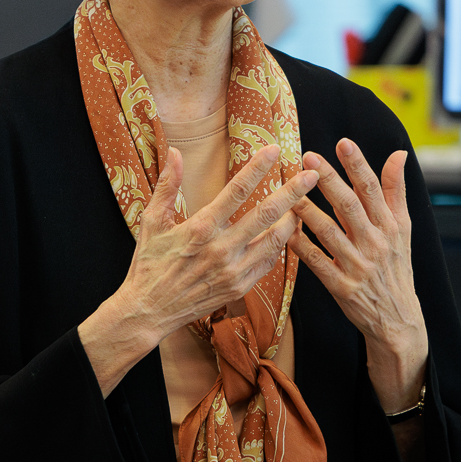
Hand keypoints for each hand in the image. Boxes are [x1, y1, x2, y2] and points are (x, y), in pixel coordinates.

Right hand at [78, 145, 318, 394]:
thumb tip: (174, 152)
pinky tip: (285, 233)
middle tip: (312, 175)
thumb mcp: (151, 223)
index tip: (273, 149)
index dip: (257, 167)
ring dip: (292, 219)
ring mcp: (234, 270)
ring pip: (276, 240)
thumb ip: (166, 186)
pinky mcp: (240, 287)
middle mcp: (221, 249)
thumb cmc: (148, 265)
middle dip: (293, 192)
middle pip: (267, 214)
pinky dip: (280, 246)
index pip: (236, 191)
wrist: (149, 312)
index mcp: (200, 228)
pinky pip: (269, 262)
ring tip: (303, 204)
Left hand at [294, 139, 428, 410]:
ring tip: (288, 191)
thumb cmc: (395, 267)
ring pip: (330, 233)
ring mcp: (358, 266)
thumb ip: (396, 191)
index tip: (342, 142)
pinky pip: (318, 263)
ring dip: (308, 210)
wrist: (397, 318)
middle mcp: (376, 243)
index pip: (373, 189)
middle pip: (349, 205)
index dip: (358, 165)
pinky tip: (287, 232)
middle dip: (329, 179)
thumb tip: (398, 154)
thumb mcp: (403, 229)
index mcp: (390, 226)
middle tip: (306, 157)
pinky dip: (302, 247)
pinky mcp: (342, 287)